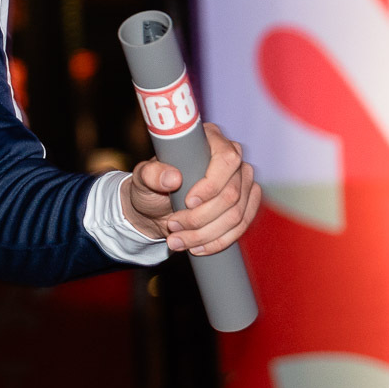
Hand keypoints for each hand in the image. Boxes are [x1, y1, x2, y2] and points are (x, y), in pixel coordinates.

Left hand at [121, 123, 261, 255]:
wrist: (155, 208)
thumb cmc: (150, 186)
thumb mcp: (142, 178)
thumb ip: (151, 174)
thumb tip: (173, 178)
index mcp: (211, 139)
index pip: (227, 160)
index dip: (211, 185)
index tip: (188, 202)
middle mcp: (233, 158)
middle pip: (231, 194)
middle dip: (201, 217)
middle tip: (173, 226)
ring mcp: (243, 181)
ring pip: (237, 215)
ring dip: (206, 234)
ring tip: (177, 241)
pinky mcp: (246, 203)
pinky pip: (241, 227)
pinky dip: (218, 242)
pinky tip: (198, 248)